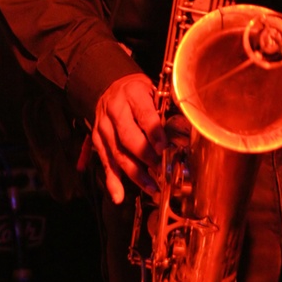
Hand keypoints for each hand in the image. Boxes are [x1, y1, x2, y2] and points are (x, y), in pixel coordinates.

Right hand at [91, 73, 167, 203]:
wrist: (110, 85)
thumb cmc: (138, 91)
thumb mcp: (153, 91)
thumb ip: (164, 111)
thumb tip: (184, 133)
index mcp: (132, 94)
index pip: (144, 115)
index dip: (155, 133)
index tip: (165, 148)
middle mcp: (114, 110)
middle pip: (128, 138)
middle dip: (146, 157)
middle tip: (162, 171)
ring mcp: (103, 126)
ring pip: (117, 154)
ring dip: (135, 174)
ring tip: (152, 188)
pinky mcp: (97, 140)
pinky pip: (105, 162)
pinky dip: (111, 180)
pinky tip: (118, 196)